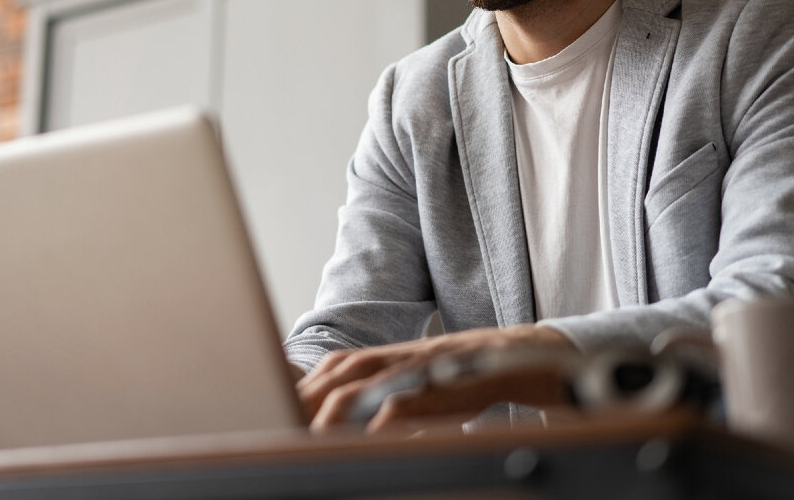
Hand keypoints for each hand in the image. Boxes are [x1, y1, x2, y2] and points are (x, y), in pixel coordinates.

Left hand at [297, 325, 575, 432]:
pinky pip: (402, 403)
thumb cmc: (461, 377)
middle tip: (281, 420)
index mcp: (385, 356)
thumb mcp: (416, 379)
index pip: (333, 366)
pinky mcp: (439, 386)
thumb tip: (343, 417)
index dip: (302, 384)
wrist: (515, 358)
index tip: (278, 402)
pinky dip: (380, 419)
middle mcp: (395, 357)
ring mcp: (416, 369)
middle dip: (306, 396)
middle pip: (338, 372)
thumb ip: (381, 390)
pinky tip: (365, 437)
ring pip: (362, 384)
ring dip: (333, 410)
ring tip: (313, 435)